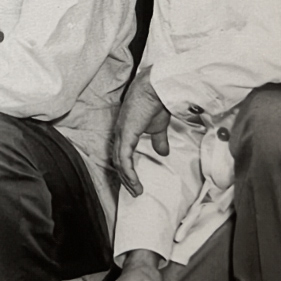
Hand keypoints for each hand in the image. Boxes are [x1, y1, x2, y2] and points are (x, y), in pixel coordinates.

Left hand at [111, 71, 170, 197]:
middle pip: (118, 161)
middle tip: (135, 191)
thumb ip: (158, 140)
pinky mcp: (125, 136)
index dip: (126, 168)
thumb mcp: (158, 127)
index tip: (134, 181)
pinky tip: (135, 183)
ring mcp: (121, 134)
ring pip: (119, 163)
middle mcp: (119, 133)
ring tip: (137, 191)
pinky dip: (129, 174)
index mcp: (125, 131)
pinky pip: (124, 160)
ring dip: (128, 180)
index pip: (121, 154)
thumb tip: (163, 153)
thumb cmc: (156, 103)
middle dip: (126, 178)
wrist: (156, 89)